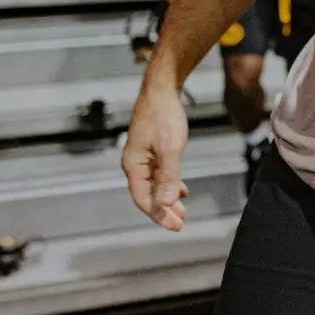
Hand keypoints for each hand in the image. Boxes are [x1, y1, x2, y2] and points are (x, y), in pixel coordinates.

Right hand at [122, 81, 189, 229]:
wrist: (161, 88)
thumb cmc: (163, 115)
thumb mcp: (170, 147)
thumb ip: (168, 176)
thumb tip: (166, 202)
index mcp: (133, 165)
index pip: (143, 199)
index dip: (158, 214)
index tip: (174, 226)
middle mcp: (134, 163)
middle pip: (147, 194)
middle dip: (163, 210)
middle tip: (180, 223)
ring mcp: (142, 156)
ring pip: (154, 184)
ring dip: (167, 198)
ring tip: (181, 210)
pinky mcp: (150, 148)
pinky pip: (158, 173)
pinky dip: (169, 183)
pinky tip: (180, 189)